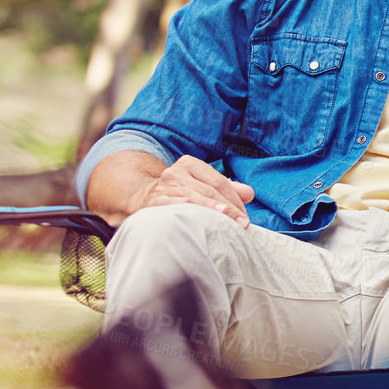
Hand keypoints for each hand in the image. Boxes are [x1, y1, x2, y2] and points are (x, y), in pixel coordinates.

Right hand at [135, 155, 254, 224]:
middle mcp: (176, 171)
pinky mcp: (154, 200)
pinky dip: (188, 211)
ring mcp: (164, 186)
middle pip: (209, 190)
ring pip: (194, 198)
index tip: (245, 216)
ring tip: (228, 221)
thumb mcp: (200, 185)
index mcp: (190, 164)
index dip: (234, 199)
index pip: (218, 181)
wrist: (138, 197)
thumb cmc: (177, 193)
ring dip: (212, 211)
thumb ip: (225, 188)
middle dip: (228, 208)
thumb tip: (250, 193)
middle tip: (242, 224)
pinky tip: (198, 220)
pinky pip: (174, 206)